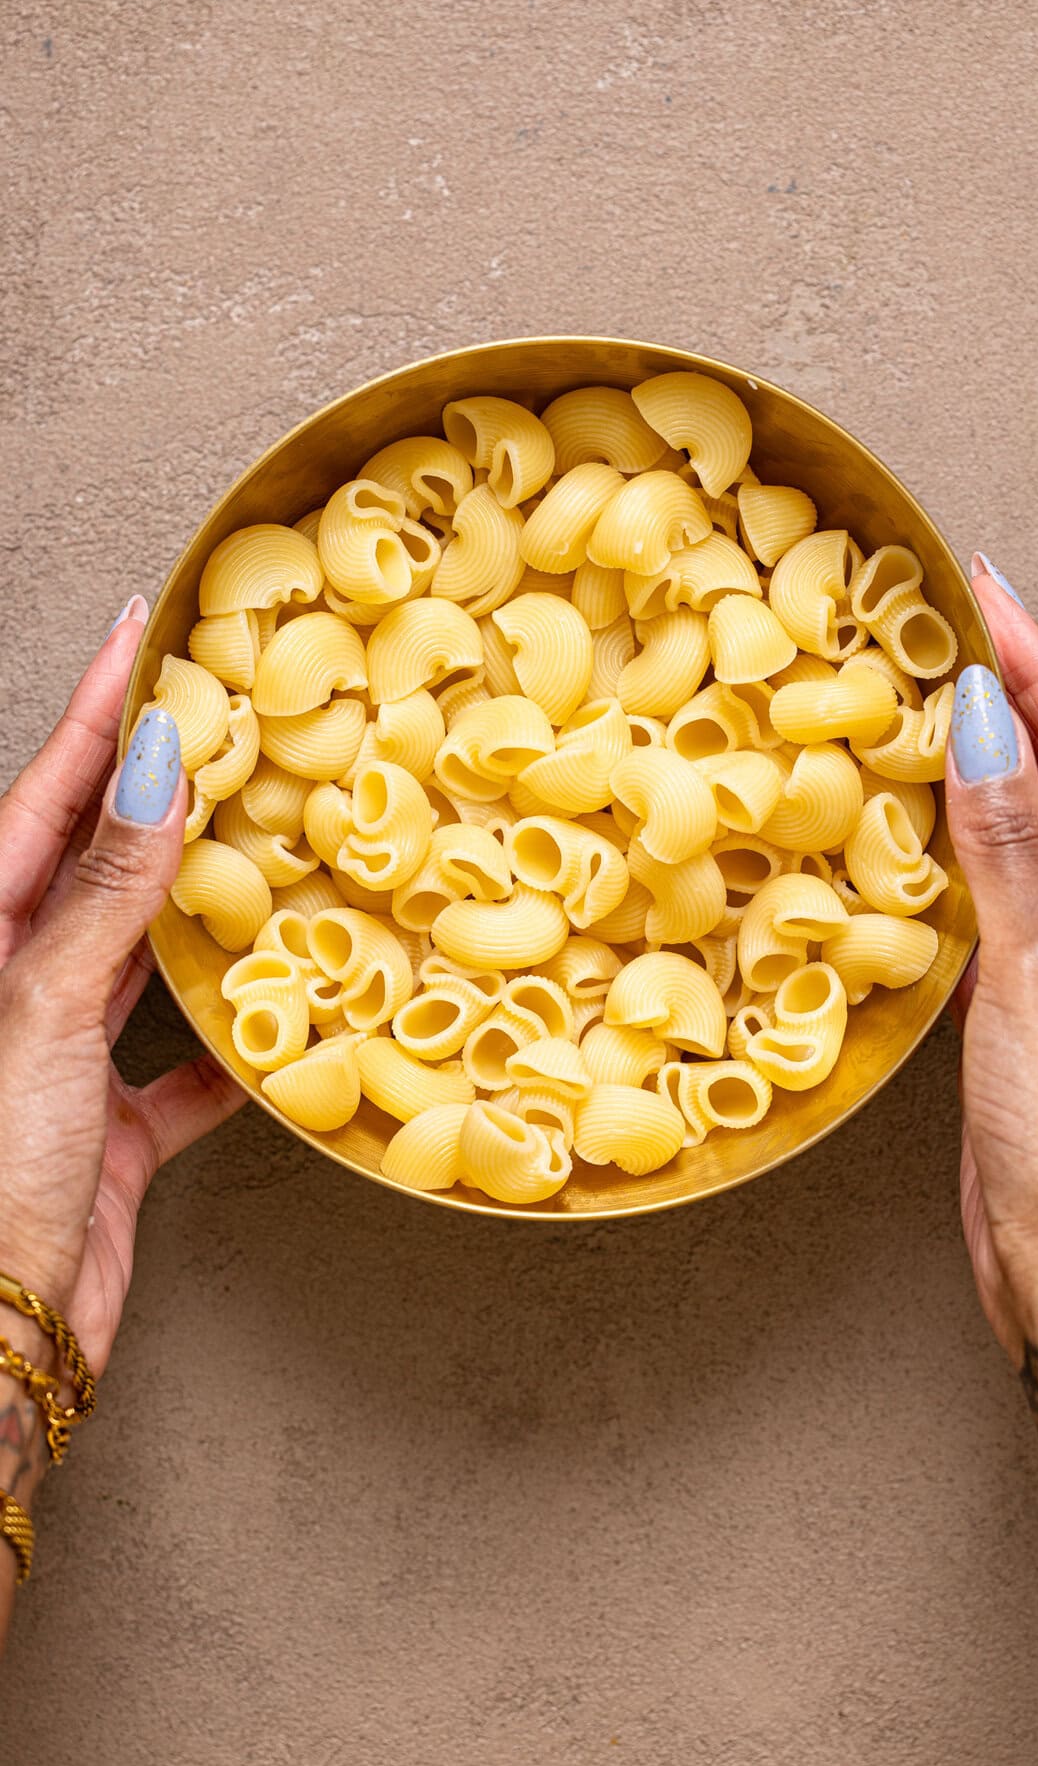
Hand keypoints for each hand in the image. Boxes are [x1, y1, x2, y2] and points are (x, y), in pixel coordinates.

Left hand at [0, 601, 244, 1375]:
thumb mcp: (40, 1012)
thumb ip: (105, 895)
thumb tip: (157, 768)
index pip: (47, 798)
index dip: (100, 713)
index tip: (145, 632)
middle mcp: (14, 987)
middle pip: (95, 865)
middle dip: (156, 791)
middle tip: (221, 716)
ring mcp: (59, 1061)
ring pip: (142, 957)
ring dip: (201, 907)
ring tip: (263, 839)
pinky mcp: (109, 1134)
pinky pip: (183, 1070)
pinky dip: (233, 1045)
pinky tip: (282, 1019)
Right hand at [946, 556, 1037, 1360]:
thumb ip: (1005, 845)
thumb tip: (986, 718)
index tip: (987, 591)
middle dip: (1018, 692)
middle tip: (951, 619)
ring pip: (1032, 828)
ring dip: (988, 758)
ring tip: (932, 692)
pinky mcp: (1026, 996)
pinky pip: (998, 886)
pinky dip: (961, 836)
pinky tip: (924, 816)